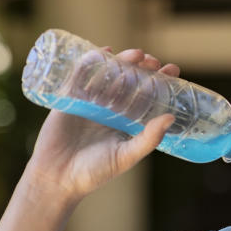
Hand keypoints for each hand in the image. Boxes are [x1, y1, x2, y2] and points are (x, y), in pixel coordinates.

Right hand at [26, 47, 181, 201]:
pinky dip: (90, 62)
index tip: (173, 70)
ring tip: (137, 55)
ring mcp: (88, 103)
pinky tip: (103, 52)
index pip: (145, 97)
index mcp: (124, 123)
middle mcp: (108, 110)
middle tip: (154, 61)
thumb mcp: (126, 156)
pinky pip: (80, 76)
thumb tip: (171, 118)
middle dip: (142, 68)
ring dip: (122, 62)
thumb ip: (148, 138)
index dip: (158, 82)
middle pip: (128, 82)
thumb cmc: (94, 172)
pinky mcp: (69, 99)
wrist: (57, 178)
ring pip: (107, 76)